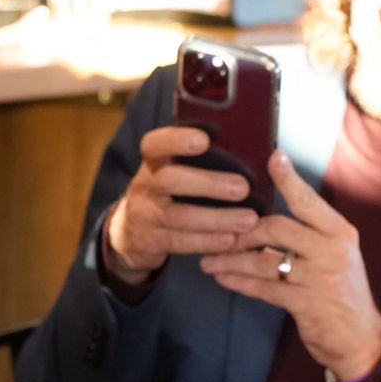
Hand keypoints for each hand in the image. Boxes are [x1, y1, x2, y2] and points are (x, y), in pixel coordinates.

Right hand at [104, 125, 258, 280]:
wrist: (131, 231)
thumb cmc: (168, 192)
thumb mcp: (172, 170)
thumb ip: (200, 159)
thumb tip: (249, 145)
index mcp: (153, 161)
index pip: (156, 144)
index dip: (177, 140)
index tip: (205, 139)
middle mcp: (145, 185)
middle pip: (170, 180)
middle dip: (209, 184)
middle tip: (243, 188)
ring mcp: (145, 215)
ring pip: (179, 216)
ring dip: (217, 219)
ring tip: (248, 219)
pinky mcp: (150, 241)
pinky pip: (180, 242)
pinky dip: (208, 241)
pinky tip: (231, 240)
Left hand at [199, 149, 380, 380]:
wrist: (359, 337)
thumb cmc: (339, 291)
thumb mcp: (334, 255)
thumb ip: (309, 235)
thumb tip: (263, 217)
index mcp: (340, 232)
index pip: (309, 201)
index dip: (290, 179)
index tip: (274, 156)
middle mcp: (333, 251)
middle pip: (278, 228)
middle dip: (241, 232)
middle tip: (217, 235)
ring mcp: (320, 278)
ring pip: (265, 260)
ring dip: (231, 260)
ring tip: (208, 260)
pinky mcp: (307, 304)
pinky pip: (264, 288)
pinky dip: (239, 282)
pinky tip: (222, 278)